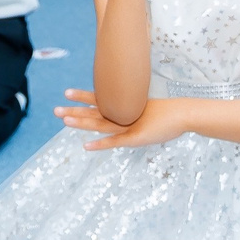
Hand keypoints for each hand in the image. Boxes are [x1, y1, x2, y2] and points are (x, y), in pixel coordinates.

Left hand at [54, 88, 189, 147]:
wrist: (183, 114)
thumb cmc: (168, 113)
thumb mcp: (147, 112)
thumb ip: (135, 112)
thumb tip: (129, 111)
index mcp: (124, 107)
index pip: (99, 100)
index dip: (83, 97)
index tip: (67, 93)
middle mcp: (122, 114)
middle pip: (93, 112)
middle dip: (74, 111)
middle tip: (55, 110)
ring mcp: (127, 126)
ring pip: (99, 124)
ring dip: (81, 123)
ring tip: (64, 121)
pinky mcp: (135, 138)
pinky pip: (114, 142)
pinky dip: (100, 144)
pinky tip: (86, 146)